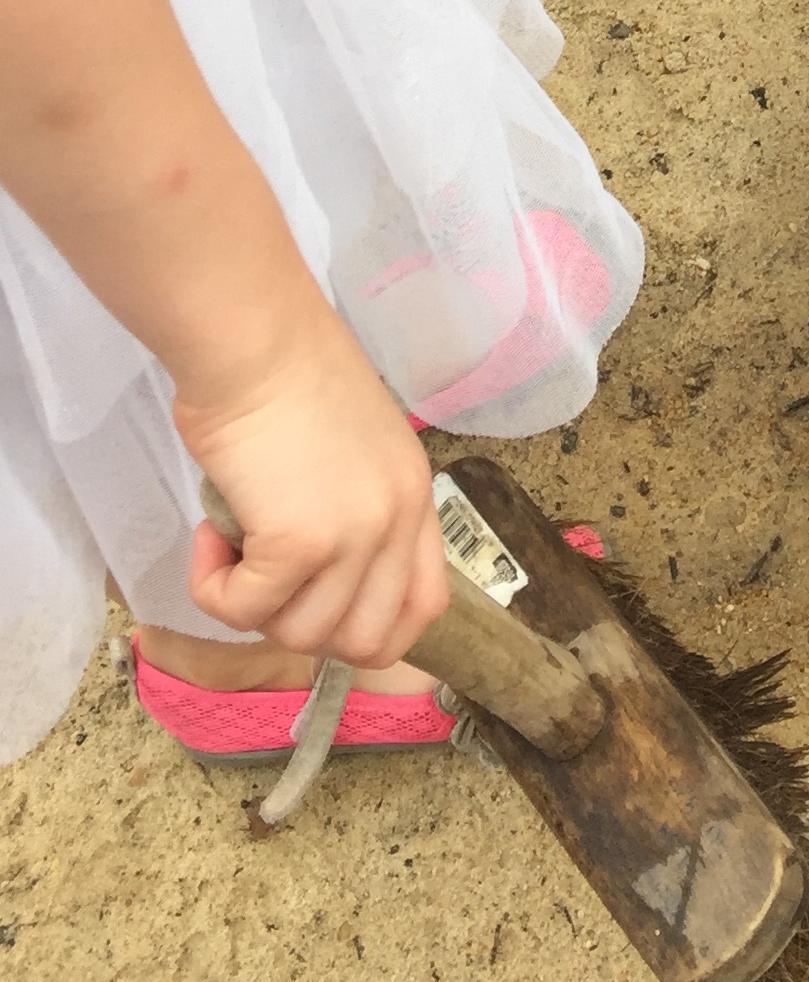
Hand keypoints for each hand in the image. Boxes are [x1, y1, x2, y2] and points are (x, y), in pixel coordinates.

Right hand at [177, 307, 449, 666]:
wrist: (257, 340)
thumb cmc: (289, 375)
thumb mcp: (354, 450)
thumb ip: (354, 509)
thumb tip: (311, 573)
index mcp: (415, 496)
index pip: (425, 606)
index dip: (371, 629)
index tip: (320, 606)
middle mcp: (398, 520)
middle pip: (366, 640)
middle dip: (305, 627)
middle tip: (267, 578)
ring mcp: (356, 534)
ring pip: (302, 636)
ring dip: (255, 606)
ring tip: (235, 543)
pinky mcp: (300, 542)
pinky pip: (245, 611)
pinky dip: (213, 589)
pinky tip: (209, 535)